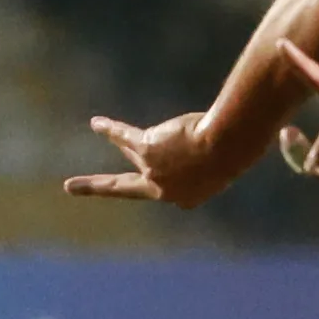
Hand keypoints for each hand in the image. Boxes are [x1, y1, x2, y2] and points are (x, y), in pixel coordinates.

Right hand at [63, 112, 226, 206]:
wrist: (230, 145)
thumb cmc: (237, 150)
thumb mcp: (227, 160)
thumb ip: (218, 158)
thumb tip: (243, 141)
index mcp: (187, 197)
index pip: (166, 187)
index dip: (166, 179)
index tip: (157, 183)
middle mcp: (164, 189)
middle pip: (132, 179)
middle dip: (101, 186)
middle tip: (75, 187)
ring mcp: (152, 170)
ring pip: (132, 149)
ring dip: (116, 136)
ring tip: (98, 126)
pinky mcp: (145, 149)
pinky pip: (122, 135)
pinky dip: (110, 128)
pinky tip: (97, 122)